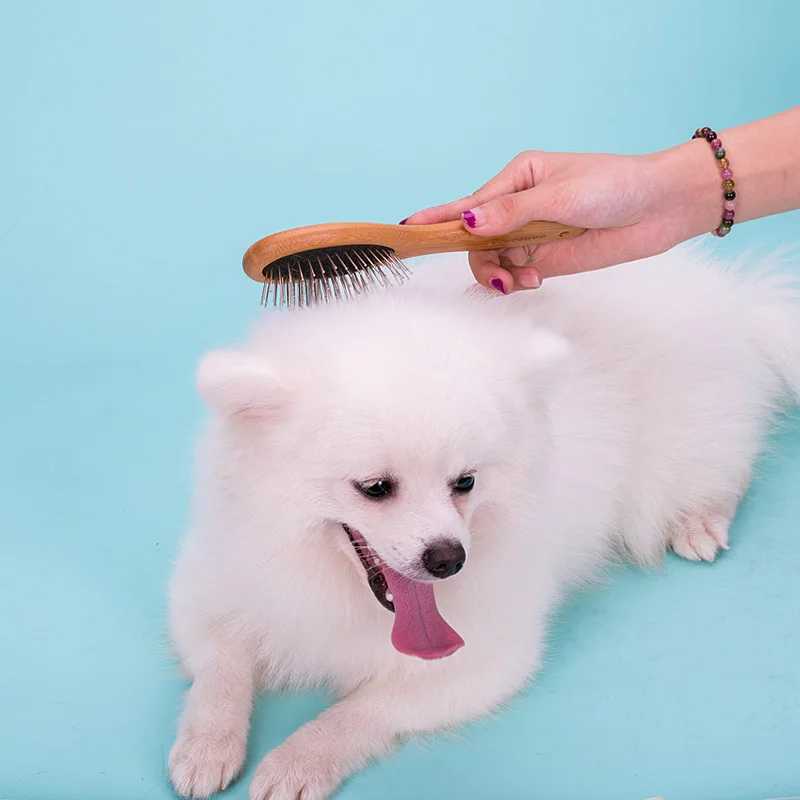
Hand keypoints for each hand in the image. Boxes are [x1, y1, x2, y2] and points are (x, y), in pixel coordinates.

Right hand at [403, 146, 719, 292]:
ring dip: (499, 276)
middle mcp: (517, 207)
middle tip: (499, 279)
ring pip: (492, 260)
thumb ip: (512, 214)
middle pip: (475, 240)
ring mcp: (529, 234)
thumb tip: (468, 224)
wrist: (660, 209)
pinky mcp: (544, 258)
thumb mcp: (560, 196)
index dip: (437, 219)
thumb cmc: (614, 186)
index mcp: (516, 178)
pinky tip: (532, 283)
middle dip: (481, 261)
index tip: (405, 230)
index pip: (467, 204)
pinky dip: (515, 283)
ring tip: (522, 283)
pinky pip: (513, 273)